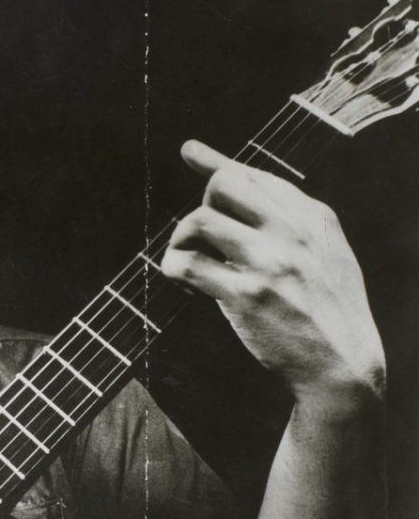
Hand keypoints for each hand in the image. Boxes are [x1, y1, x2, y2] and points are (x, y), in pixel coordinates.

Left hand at [161, 140, 384, 418]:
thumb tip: (247, 186)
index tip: (189, 152)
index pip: (253, 174)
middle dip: (201, 207)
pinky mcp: (247, 295)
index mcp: (311, 217)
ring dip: (180, 242)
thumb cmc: (325, 308)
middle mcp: (291, 231)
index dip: (214, 163)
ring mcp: (270, 262)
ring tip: (188, 263)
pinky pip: (186, 264)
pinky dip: (173, 269)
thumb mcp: (323, 251)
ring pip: (198, 221)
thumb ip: (285, 216)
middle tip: (203, 239)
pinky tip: (186, 284)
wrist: (344, 365)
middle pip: (222, 186)